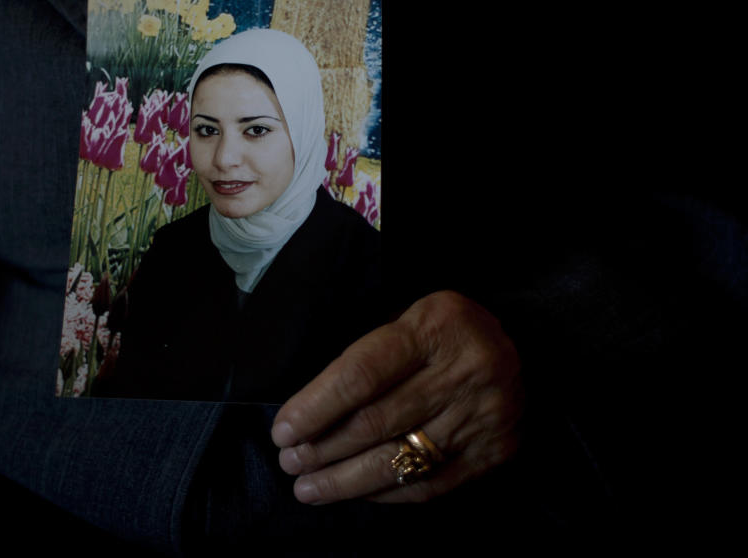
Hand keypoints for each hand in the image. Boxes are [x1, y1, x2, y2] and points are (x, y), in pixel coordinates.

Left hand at [270, 291, 522, 503]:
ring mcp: (483, 416)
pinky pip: (430, 484)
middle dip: (323, 449)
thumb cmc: (446, 333)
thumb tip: (309, 414)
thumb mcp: (411, 318)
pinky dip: (386, 493)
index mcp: (436, 327)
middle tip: (290, 464)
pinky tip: (357, 494)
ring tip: (309, 488)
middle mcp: (464, 371)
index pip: (362, 374)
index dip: (316, 407)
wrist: (526, 347)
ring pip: (400, 460)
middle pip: (376, 422)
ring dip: (345, 481)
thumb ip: (370, 358)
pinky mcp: (495, 452)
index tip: (283, 431)